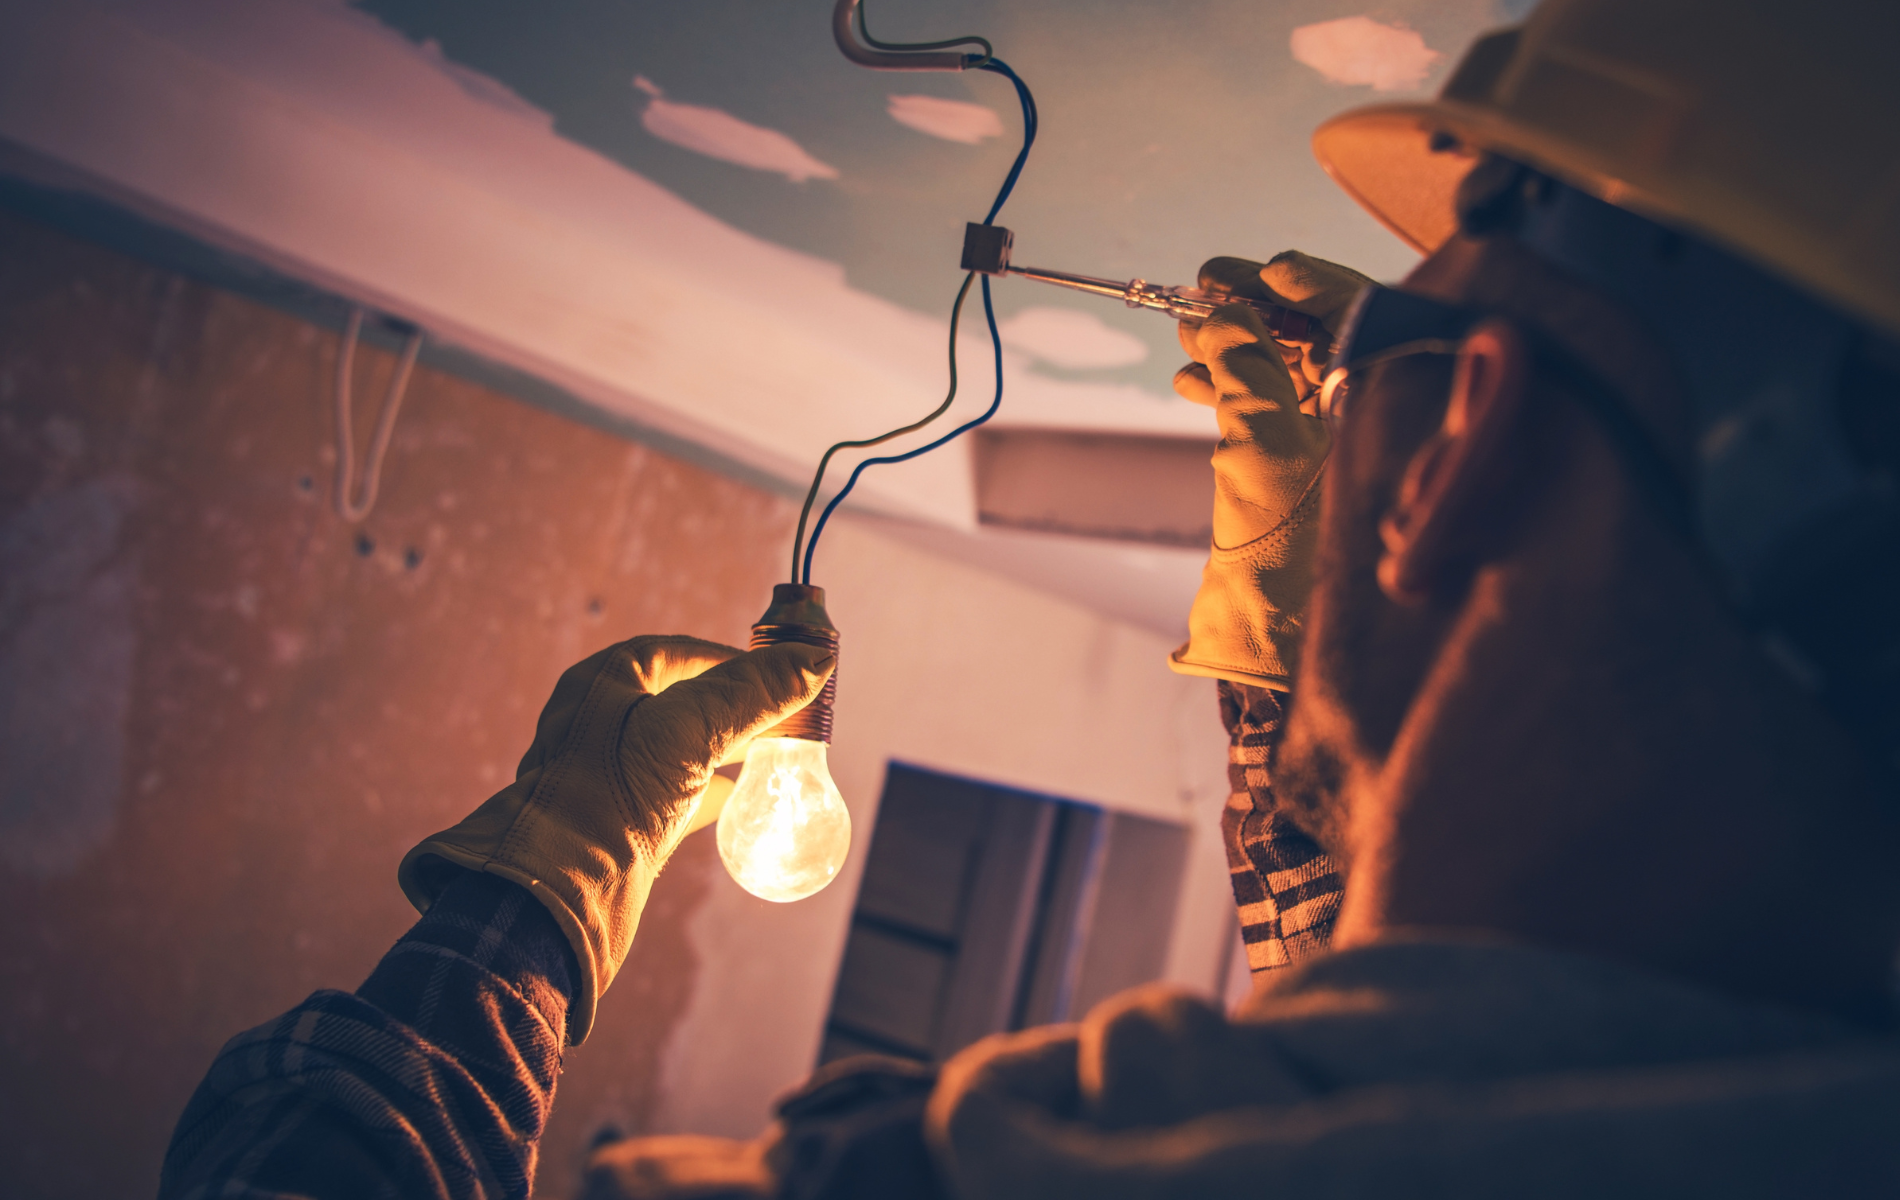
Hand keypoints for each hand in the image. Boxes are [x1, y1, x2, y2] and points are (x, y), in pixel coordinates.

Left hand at [398, 635, 833, 1042]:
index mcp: (603, 684)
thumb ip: (751, 694)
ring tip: (770, 752)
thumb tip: (814, 660)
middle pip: (681, 700)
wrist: (558, 897)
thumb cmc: (609, 797)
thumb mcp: (689, 731)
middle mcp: (599, 724)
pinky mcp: (617, 823)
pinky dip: (707, 794)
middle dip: (734, 705)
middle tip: (785, 713)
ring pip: (679, 750)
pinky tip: (738, 801)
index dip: (730, 660)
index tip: (779, 673)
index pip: (677, 654)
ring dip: (723, 748)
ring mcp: (607, 775)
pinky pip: (671, 797)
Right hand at [1168, 252, 1371, 689]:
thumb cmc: (1287, 557)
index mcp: (1406, 408)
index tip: (1259, 268)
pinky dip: (1244, 393)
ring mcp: (1362, 453)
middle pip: (1336, 341)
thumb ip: (1246, 369)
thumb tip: (1229, 311)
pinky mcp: (1326, 479)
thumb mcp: (1260, 446)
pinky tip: (1192, 379)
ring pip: (1305, 377)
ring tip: (1187, 333)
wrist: (1275, 649)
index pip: (1370, 318)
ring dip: (1243, 349)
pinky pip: (1289, 415)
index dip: (1310, 285)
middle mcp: (1396, 424)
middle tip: (1205, 286)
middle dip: (1265, 312)